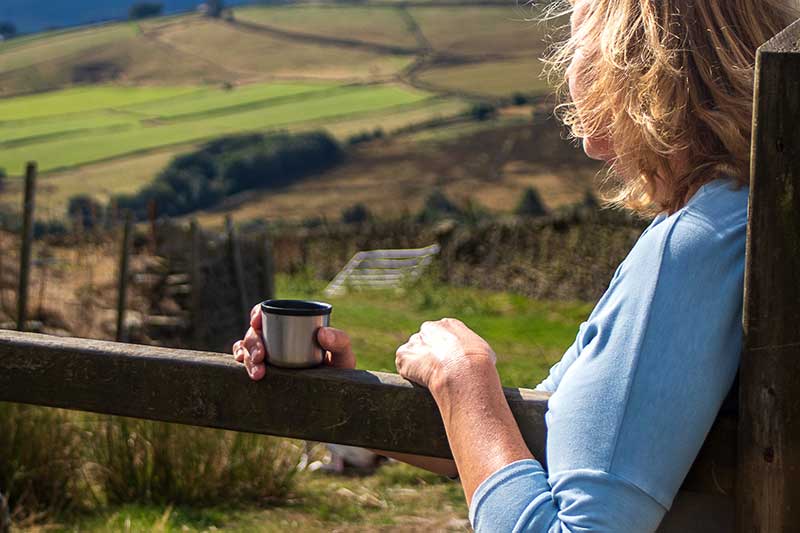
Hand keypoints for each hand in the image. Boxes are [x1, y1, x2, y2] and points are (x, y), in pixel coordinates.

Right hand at [232, 303, 355, 379]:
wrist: (332, 395)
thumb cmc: (338, 370)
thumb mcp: (343, 355)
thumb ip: (340, 342)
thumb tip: (322, 333)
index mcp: (293, 325)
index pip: (270, 313)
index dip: (258, 313)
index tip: (257, 322)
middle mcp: (277, 337)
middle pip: (255, 332)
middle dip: (253, 343)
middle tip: (261, 357)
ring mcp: (268, 354)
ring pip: (246, 347)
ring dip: (247, 357)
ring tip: (258, 374)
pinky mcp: (263, 370)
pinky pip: (245, 361)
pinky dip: (241, 362)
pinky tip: (247, 372)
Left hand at [395, 318, 496, 392]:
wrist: (463, 371)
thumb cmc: (478, 362)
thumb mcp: (485, 351)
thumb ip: (474, 351)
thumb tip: (480, 362)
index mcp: (449, 325)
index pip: (442, 335)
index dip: (445, 351)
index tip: (449, 364)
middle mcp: (429, 328)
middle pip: (425, 342)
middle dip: (429, 356)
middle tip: (439, 373)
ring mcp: (415, 341)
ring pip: (413, 354)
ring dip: (419, 366)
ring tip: (432, 380)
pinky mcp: (403, 356)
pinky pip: (404, 366)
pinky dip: (410, 375)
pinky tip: (422, 382)